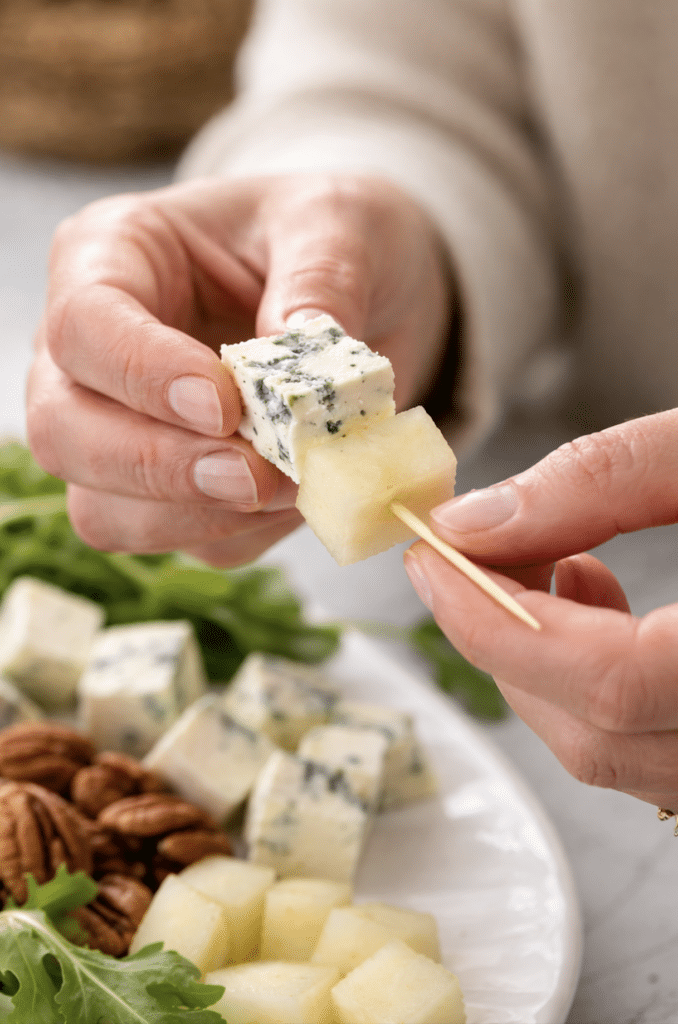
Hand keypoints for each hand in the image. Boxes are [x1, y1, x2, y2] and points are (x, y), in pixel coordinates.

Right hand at [27, 174, 451, 565]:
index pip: (85, 326)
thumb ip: (321, 277)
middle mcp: (95, 354)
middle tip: (254, 474)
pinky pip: (187, 541)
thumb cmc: (330, 235)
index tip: (224, 406)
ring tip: (290, 487)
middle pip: (65, 432)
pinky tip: (299, 495)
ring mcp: (123, 431)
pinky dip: (244, 534)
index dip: (143, 375)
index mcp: (111, 258)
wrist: (367, 289)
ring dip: (197, 515)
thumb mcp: (338, 223)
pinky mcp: (173, 492)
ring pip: (105, 510)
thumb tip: (299, 346)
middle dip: (158, 466)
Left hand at [404, 410, 677, 810]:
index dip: (494, 621)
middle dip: (503, 641)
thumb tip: (476, 522)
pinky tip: (595, 597)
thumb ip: (604, 479)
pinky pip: (651, 749)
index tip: (431, 558)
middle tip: (467, 554)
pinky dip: (592, 686)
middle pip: (596, 734)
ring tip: (544, 561)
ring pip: (617, 755)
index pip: (605, 683)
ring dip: (542, 665)